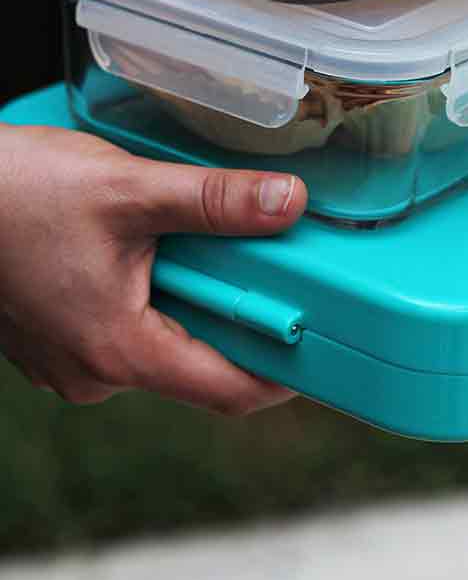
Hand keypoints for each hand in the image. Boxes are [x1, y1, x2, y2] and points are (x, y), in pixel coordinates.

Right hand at [0, 123, 306, 411]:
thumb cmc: (19, 196)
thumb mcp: (129, 189)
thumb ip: (214, 201)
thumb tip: (288, 203)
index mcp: (120, 351)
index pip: (229, 390)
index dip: (286, 371)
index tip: (325, 344)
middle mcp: (95, 373)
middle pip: (198, 362)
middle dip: (237, 317)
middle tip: (269, 268)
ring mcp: (73, 360)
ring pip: (161, 342)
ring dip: (191, 301)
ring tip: (203, 246)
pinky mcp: (60, 338)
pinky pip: (126, 330)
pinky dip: (152, 297)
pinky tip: (151, 251)